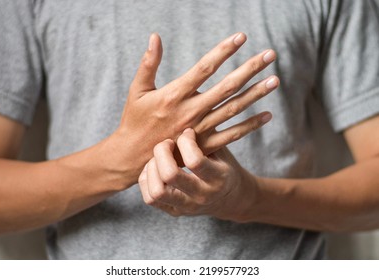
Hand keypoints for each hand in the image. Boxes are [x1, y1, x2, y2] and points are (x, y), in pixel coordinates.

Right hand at [114, 33, 277, 178]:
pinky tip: (267, 115)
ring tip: (275, 81)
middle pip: (226, 86)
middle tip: (270, 54)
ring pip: (233, 109)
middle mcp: (190, 111)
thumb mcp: (137, 90)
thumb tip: (155, 36)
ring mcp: (199, 130)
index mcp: (174, 95)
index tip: (241, 37)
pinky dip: (250, 126)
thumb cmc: (134, 121)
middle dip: (249, 68)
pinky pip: (231, 135)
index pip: (204, 68)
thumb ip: (148, 63)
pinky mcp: (203, 146)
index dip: (224, 51)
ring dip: (255, 94)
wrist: (132, 158)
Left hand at [138, 128, 256, 221]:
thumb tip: (194, 98)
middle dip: (161, 152)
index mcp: (218, 178)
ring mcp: (186, 207)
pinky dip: (146, 179)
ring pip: (156, 192)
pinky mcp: (173, 211)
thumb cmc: (224, 166)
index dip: (186, 141)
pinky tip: (154, 167)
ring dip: (151, 169)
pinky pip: (149, 198)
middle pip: (170, 176)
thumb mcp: (222, 150)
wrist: (231, 199)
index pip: (195, 160)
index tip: (187, 132)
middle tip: (166, 143)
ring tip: (158, 157)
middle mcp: (201, 195)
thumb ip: (208, 133)